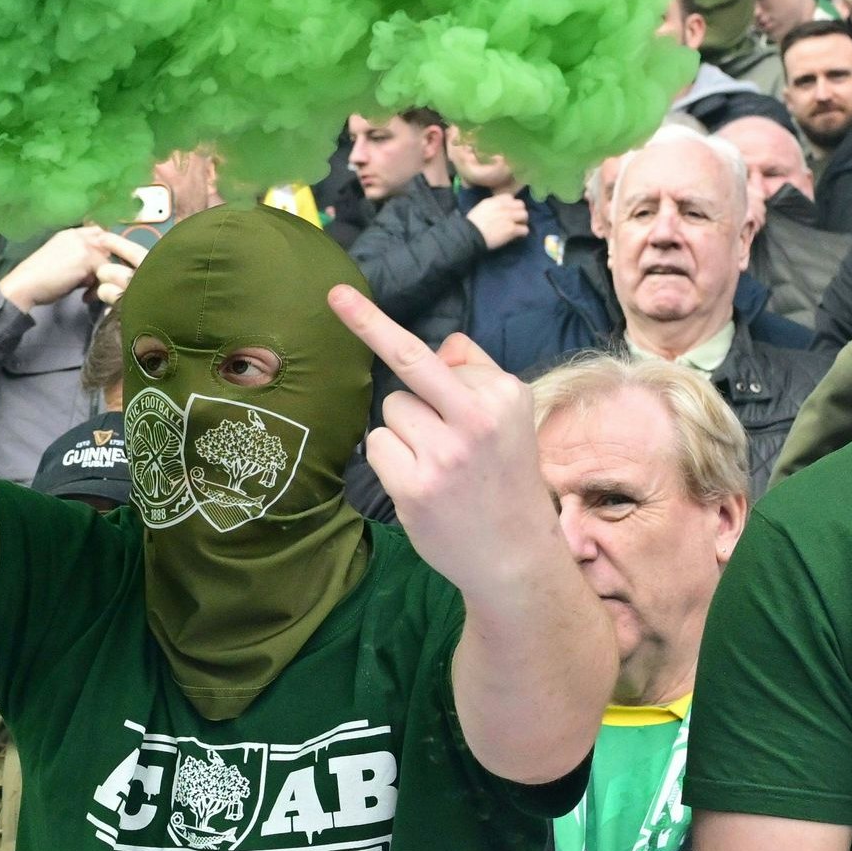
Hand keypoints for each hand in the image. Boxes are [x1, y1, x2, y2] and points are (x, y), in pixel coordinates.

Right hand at [0, 225, 138, 311]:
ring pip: (107, 260)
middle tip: (96, 281)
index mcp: (69, 233)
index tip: (97, 267)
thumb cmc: (37, 278)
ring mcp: (83, 245)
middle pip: (106, 244)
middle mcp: (78, 235)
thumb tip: (95, 268)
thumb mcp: (59, 260)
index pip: (97, 233)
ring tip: (88, 292)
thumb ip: (77, 257)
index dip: (101, 249)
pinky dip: (96, 287)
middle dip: (105, 262)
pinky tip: (84, 296)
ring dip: (101, 276)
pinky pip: (103, 273)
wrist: (25, 285)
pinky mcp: (86, 259)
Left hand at [326, 286, 562, 597]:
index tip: (336, 294)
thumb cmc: (506, 478)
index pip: (428, 352)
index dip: (374, 324)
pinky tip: (423, 483)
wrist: (515, 555)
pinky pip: (378, 447)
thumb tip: (444, 345)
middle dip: (387, 360)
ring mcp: (444, 454)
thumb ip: (478, 374)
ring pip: (390, 414)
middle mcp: (476, 418)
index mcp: (502, 394)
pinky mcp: (416, 487)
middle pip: (406, 375)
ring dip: (405, 433)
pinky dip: (392, 462)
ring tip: (439, 463)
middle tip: (354, 319)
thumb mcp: (512, 418)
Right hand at [465, 190, 532, 250]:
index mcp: (495, 200)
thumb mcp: (481, 208)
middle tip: (516, 219)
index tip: (509, 211)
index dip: (511, 204)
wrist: (470, 235)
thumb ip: (492, 205)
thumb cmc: (472, 224)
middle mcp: (504, 207)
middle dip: (519, 212)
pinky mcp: (511, 229)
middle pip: (521, 205)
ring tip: (518, 227)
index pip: (510, 197)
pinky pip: (525, 229)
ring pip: (525, 215)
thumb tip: (500, 209)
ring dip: (522, 222)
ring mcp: (509, 217)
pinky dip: (522, 233)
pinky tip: (517, 236)